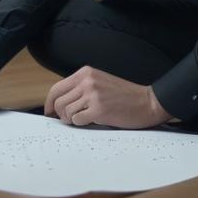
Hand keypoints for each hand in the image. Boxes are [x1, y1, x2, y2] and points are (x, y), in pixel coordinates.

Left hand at [44, 66, 170, 129]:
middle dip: (61, 115)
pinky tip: (93, 120)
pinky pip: (77, 121)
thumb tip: (58, 104)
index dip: (49, 103)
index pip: (56, 88)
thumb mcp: (100, 83)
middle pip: (58, 102)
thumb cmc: (125, 96)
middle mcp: (87, 81)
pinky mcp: (98, 109)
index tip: (49, 113)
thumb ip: (81, 88)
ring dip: (72, 120)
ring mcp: (93, 94)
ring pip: (65, 112)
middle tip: (72, 119)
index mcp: (85, 73)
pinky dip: (82, 124)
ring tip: (85, 119)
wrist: (148, 102)